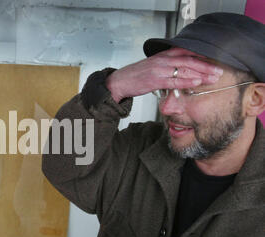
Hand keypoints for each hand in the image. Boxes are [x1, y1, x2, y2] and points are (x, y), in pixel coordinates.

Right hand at [106, 48, 223, 102]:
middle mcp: (163, 60)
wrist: (120, 81)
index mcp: (163, 55)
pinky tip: (197, 82)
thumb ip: (168, 68)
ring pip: (185, 69)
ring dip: (201, 74)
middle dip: (206, 66)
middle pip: (189, 60)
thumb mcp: (154, 67)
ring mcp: (159, 69)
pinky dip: (187, 81)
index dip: (202, 56)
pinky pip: (174, 80)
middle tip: (219, 71)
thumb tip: (182, 74)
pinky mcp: (155, 80)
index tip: (214, 61)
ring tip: (213, 78)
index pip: (187, 52)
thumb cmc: (137, 76)